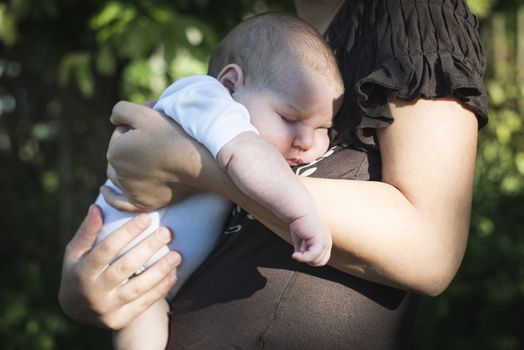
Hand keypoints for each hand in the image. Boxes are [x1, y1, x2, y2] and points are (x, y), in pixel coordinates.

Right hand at [58, 205, 180, 328]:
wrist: (76, 310)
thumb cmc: (79, 271)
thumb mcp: (75, 252)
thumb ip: (87, 232)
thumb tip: (97, 207)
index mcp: (82, 271)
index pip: (107, 249)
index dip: (127, 232)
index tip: (146, 217)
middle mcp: (94, 292)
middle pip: (125, 267)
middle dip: (148, 248)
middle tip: (167, 232)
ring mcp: (108, 308)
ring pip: (138, 288)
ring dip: (160, 270)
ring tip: (177, 255)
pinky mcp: (120, 320)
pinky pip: (144, 304)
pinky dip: (160, 289)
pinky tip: (173, 274)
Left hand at [106, 101, 209, 210]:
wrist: (198, 165)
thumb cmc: (173, 138)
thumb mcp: (145, 114)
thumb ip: (121, 110)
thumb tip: (114, 120)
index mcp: (114, 151)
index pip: (119, 134)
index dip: (137, 128)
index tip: (155, 129)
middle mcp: (118, 173)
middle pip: (119, 154)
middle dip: (132, 146)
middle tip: (156, 141)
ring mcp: (130, 191)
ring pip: (118, 175)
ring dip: (125, 166)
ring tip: (146, 159)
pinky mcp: (142, 203)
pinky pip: (119, 203)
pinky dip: (110, 197)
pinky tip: (105, 190)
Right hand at [289, 215, 331, 265]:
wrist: (299, 212)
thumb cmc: (299, 224)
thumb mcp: (301, 241)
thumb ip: (303, 251)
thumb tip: (300, 259)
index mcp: (325, 242)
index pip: (322, 260)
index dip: (311, 259)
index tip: (301, 251)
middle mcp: (327, 242)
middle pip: (320, 262)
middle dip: (308, 260)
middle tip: (299, 250)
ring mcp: (325, 242)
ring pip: (316, 261)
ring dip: (304, 258)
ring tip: (298, 249)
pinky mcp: (319, 240)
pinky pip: (312, 256)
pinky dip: (302, 258)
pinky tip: (294, 255)